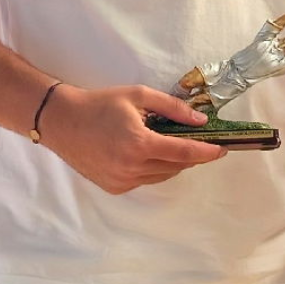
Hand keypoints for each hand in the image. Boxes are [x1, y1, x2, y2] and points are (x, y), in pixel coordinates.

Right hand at [37, 84, 226, 193]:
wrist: (62, 121)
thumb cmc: (100, 104)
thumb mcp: (138, 96)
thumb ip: (172, 108)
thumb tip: (200, 121)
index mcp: (139, 144)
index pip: (184, 152)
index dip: (207, 152)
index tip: (222, 149)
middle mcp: (131, 167)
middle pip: (176, 166)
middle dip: (191, 155)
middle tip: (199, 142)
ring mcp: (122, 180)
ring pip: (162, 176)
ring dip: (172, 163)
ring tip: (171, 145)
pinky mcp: (114, 187)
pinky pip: (144, 180)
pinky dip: (153, 170)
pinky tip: (146, 154)